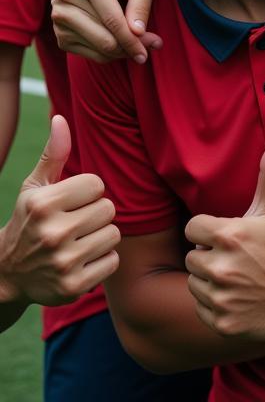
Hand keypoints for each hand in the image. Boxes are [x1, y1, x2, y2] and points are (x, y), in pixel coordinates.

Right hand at [0, 116, 118, 306]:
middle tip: (74, 225)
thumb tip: (61, 118)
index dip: (87, 193)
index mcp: (43, 204)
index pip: (97, 185)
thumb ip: (53, 154)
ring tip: (77, 242)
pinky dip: (101, 261)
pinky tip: (80, 262)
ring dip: (100, 238)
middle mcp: (52, 233)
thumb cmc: (30, 221)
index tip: (70, 203)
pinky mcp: (73, 286)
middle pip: (108, 209)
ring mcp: (63, 262)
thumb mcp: (35, 188)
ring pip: (113, 234)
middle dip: (95, 215)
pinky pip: (113, 261)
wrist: (6, 275)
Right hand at [51, 0, 159, 63]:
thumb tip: (137, 35)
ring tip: (140, 44)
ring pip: (95, 47)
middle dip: (129, 46)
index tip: (147, 54)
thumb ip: (140, 6)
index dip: (131, 40)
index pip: (112, 20)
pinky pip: (85, 52)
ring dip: (120, 51)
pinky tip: (121, 43)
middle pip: (102, 37)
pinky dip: (106, 53)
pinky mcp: (58, 29)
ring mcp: (58, 14)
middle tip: (153, 46)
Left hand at [185, 135, 264, 339]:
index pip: (193, 229)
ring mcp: (220, 297)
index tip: (231, 236)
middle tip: (238, 258)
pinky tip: (237, 297)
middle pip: (192, 257)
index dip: (210, 231)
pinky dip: (214, 305)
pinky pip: (200, 308)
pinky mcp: (220, 322)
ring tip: (237, 277)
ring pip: (194, 283)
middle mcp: (220, 266)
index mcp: (229, 235)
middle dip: (210, 256)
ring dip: (210, 280)